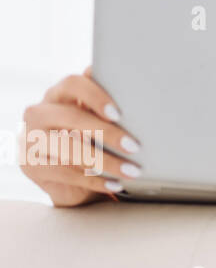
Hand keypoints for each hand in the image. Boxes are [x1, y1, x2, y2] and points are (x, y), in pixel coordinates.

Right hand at [19, 66, 141, 206]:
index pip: (72, 84)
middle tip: (133, 146)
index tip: (118, 113)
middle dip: (106, 132)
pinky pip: (65, 173)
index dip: (95, 96)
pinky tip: (115, 184)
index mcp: (58, 94)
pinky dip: (94, 180)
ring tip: (131, 171)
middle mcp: (39, 113)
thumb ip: (106, 105)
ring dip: (105, 161)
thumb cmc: (90, 139)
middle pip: (71, 117)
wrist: (68, 178)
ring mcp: (30, 139)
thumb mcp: (96, 120)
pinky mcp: (30, 166)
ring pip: (69, 148)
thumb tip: (134, 89)